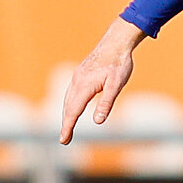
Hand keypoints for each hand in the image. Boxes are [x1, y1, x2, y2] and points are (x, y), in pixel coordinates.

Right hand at [59, 19, 144, 142]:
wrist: (117, 42)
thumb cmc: (119, 63)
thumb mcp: (116, 85)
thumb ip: (106, 103)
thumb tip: (97, 122)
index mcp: (84, 86)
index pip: (73, 111)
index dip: (68, 126)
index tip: (63, 140)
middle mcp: (77, 81)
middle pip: (68, 107)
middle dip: (66, 124)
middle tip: (64, 140)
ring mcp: (77, 76)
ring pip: (68, 99)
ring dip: (66, 114)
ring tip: (67, 128)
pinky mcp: (80, 73)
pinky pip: (71, 92)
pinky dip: (69, 104)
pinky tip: (73, 108)